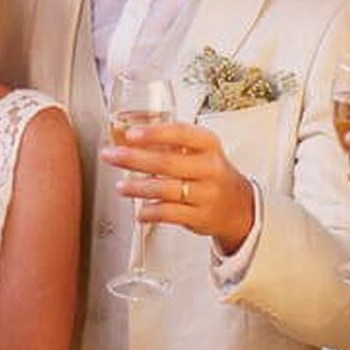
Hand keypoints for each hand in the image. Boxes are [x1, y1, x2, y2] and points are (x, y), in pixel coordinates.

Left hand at [102, 119, 255, 253]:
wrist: (239, 206)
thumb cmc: (210, 173)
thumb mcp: (201, 151)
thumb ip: (171, 143)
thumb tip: (127, 137)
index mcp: (208, 145)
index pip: (182, 133)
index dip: (155, 133)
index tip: (131, 134)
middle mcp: (209, 168)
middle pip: (166, 162)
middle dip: (133, 159)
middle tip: (111, 156)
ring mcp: (206, 193)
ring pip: (165, 189)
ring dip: (137, 188)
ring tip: (121, 187)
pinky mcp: (201, 216)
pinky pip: (169, 214)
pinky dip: (150, 212)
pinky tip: (139, 212)